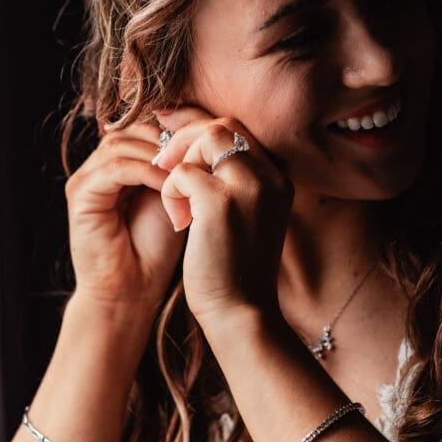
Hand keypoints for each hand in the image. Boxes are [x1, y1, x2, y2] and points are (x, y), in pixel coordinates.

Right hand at [64, 120, 186, 329]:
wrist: (133, 292)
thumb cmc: (158, 250)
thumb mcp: (176, 196)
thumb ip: (180, 165)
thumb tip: (207, 132)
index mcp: (121, 164)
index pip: (147, 128)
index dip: (178, 131)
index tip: (208, 143)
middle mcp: (99, 167)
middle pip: (133, 129)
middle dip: (169, 139)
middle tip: (199, 152)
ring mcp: (86, 178)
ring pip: (123, 144)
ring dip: (160, 155)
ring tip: (188, 170)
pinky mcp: (81, 195)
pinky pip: (115, 168)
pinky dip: (146, 172)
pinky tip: (170, 185)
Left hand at [153, 106, 293, 323]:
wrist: (242, 315)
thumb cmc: (235, 272)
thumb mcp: (243, 219)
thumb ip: (230, 185)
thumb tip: (192, 150)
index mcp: (278, 181)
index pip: (239, 131)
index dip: (202, 127)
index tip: (173, 134)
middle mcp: (271, 177)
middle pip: (225, 126)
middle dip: (187, 137)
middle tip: (163, 161)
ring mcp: (249, 187)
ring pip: (207, 137)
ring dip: (180, 160)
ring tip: (175, 195)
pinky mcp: (221, 203)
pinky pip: (183, 172)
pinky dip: (171, 190)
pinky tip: (178, 219)